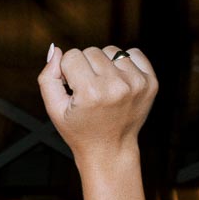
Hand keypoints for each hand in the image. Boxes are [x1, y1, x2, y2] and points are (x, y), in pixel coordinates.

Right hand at [38, 45, 157, 162]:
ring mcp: (137, 83)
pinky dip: (123, 63)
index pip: (72, 56)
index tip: (71, 88)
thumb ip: (48, 79)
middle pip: (91, 51)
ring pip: (112, 50)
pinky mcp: (150, 82)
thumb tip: (56, 50)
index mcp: (91, 93)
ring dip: (104, 64)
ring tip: (103, 86)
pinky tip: (118, 81)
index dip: (67, 70)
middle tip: (87, 90)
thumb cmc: (79, 129)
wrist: (110, 149)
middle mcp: (116, 86)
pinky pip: (134, 53)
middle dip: (85, 66)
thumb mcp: (54, 109)